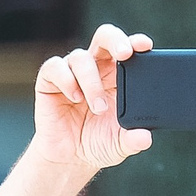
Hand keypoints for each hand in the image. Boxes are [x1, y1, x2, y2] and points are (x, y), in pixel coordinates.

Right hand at [31, 24, 153, 171]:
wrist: (69, 158)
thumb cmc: (97, 143)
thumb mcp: (120, 144)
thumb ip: (133, 139)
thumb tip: (145, 137)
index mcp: (118, 76)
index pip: (127, 49)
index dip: (135, 42)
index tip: (145, 46)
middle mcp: (95, 68)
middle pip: (104, 37)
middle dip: (115, 40)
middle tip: (124, 54)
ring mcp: (72, 72)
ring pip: (81, 57)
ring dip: (91, 82)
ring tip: (98, 108)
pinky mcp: (49, 81)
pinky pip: (55, 67)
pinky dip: (66, 80)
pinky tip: (75, 98)